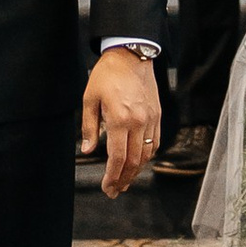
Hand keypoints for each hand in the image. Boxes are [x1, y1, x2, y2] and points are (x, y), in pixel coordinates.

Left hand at [81, 50, 160, 196]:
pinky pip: (155, 143)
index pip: (118, 157)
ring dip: (136, 171)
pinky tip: (137, 163)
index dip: (112, 176)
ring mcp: (151, 120)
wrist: (131, 55)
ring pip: (146, 155)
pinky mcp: (157, 116)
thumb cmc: (107, 75)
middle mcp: (139, 122)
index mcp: (120, 119)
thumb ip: (90, 127)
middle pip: (133, 161)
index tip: (107, 187)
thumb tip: (88, 151)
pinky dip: (147, 157)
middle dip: (124, 179)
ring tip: (124, 181)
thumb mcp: (90, 99)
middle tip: (115, 191)